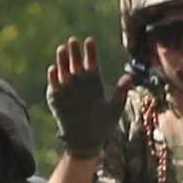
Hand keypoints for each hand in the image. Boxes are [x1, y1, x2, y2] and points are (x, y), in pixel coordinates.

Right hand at [46, 36, 119, 155]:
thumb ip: (120, 92)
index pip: (91, 63)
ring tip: (61, 49)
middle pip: (76, 64)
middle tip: (73, 40)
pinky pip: (54, 87)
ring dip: (62, 61)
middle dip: (74, 52)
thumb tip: (129, 77)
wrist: (87, 142)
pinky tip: (53, 69)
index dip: (90, 52)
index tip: (90, 40)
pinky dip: (53, 79)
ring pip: (64, 72)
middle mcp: (80, 84)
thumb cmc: (103, 126)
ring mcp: (68, 91)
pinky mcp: (58, 100)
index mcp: (93, 83)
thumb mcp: (114, 109)